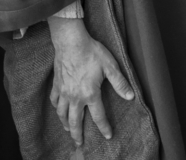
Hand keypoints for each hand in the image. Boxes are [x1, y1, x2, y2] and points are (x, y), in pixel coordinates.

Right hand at [48, 17, 134, 145]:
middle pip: (75, 122)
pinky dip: (57, 109)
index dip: (104, 127)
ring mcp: (64, 92)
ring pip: (62, 114)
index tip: (108, 136)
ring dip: (66, 124)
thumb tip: (130, 96)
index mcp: (90, 94)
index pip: (99, 116)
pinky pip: (54, 102)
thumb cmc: (92, 53)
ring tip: (69, 130)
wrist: (71, 43)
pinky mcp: (56, 85)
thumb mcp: (110, 66)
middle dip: (78, 135)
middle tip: (79, 143)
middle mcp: (75, 97)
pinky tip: (59, 110)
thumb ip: (120, 83)